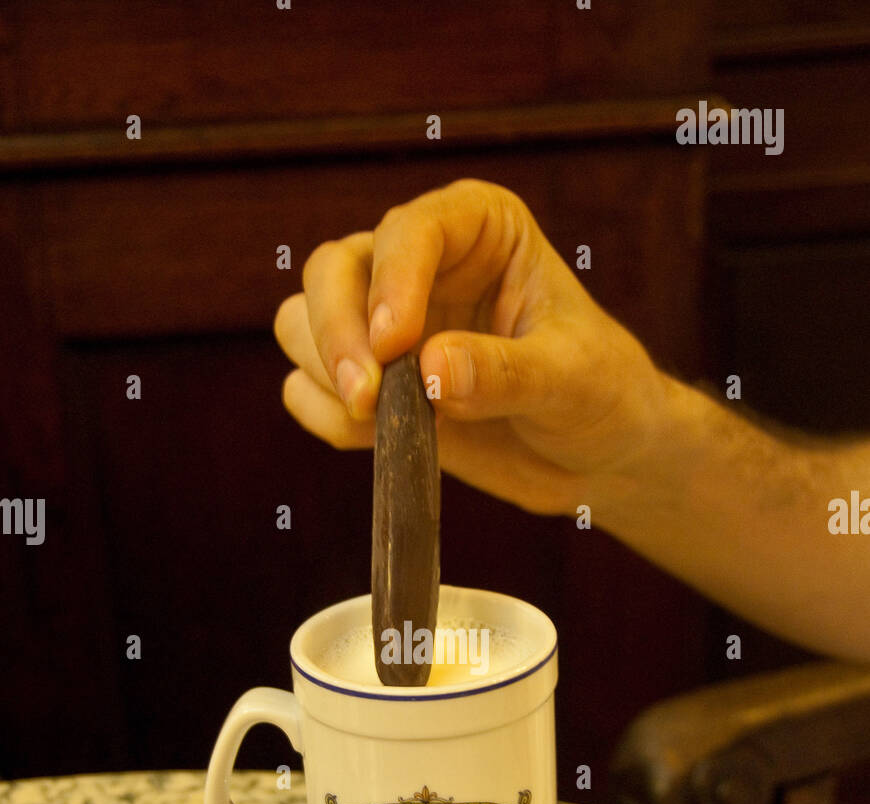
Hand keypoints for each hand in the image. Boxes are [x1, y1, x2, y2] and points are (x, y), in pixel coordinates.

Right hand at [274, 178, 667, 515]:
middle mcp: (420, 265)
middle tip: (368, 399)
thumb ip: (506, 373)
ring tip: (385, 421)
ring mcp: (386, 326)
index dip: (390, 284)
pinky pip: (306, 390)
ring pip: (302, 324)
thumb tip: (431, 371)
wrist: (598, 457)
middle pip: (331, 272)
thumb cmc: (602, 395)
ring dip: (327, 375)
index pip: (408, 231)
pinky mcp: (372, 385)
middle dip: (337, 334)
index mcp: (478, 228)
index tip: (395, 348)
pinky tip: (381, 442)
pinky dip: (327, 418)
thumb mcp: (572, 379)